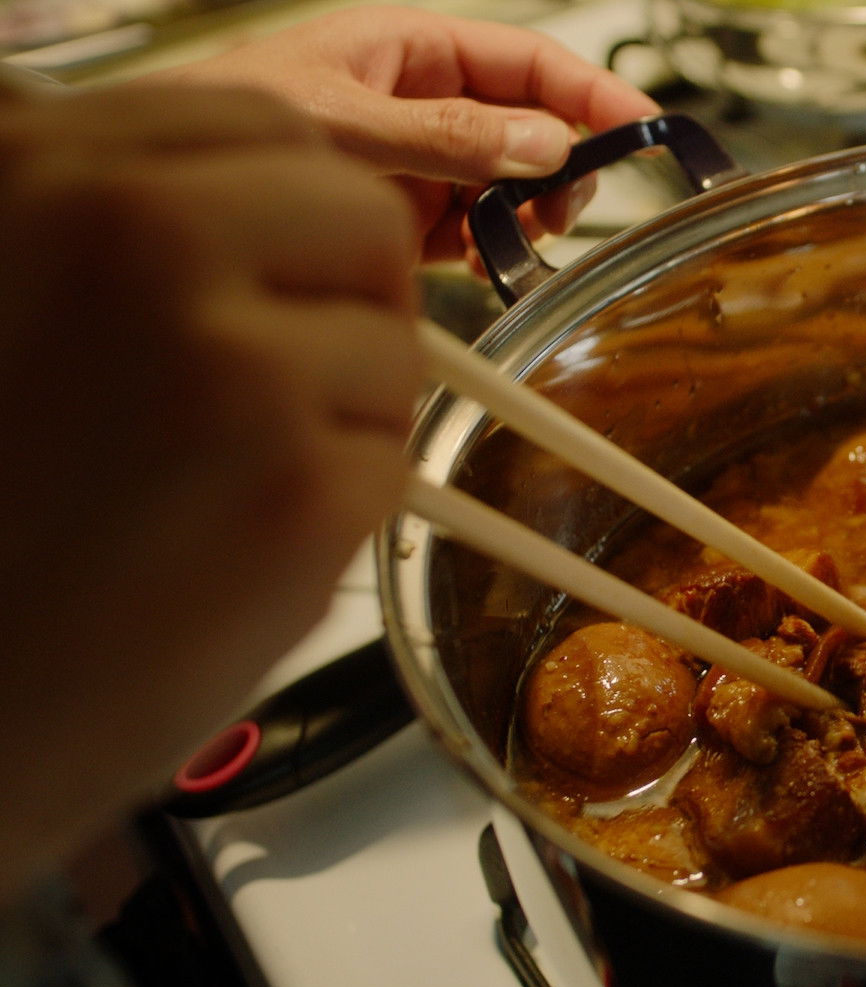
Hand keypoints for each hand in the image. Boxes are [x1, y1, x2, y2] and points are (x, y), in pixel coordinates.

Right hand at [0, 82, 421, 898]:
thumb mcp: (10, 291)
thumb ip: (119, 223)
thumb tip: (270, 197)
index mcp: (51, 171)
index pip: (268, 130)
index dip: (291, 211)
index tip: (271, 269)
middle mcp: (141, 238)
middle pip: (364, 221)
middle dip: (344, 300)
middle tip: (269, 383)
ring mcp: (232, 361)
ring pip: (396, 348)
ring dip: (340, 413)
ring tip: (217, 482)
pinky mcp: (302, 487)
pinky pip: (392, 461)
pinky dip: (339, 508)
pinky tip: (234, 545)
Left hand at [142, 5, 659, 262]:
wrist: (151, 182)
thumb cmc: (220, 119)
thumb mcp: (342, 121)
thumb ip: (446, 134)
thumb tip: (543, 144)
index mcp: (411, 50)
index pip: (531, 64)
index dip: (594, 95)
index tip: (644, 131)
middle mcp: (422, 104)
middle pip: (533, 129)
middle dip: (560, 168)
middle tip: (559, 207)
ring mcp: (417, 163)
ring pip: (511, 187)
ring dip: (526, 216)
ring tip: (510, 242)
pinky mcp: (403, 219)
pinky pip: (473, 232)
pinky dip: (490, 252)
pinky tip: (480, 266)